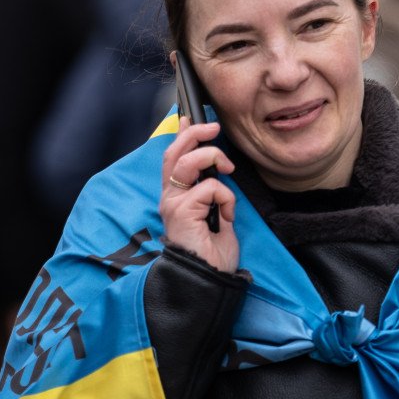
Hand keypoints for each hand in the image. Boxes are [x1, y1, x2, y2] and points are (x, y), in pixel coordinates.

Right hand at [160, 119, 239, 273]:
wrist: (209, 279)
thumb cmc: (213, 254)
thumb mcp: (218, 214)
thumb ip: (214, 193)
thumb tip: (219, 173)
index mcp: (176, 197)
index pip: (174, 158)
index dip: (181, 135)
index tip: (191, 119)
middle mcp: (170, 198)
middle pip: (174, 153)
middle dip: (194, 133)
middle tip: (213, 128)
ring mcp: (173, 203)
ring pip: (188, 162)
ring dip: (212, 157)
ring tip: (227, 170)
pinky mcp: (182, 211)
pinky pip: (209, 188)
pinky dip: (226, 197)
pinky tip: (228, 214)